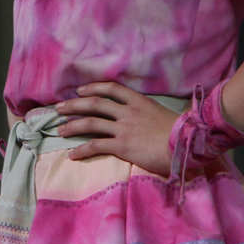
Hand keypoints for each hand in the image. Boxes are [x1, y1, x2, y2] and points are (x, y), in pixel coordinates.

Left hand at [52, 82, 176, 175]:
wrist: (184, 144)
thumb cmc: (179, 131)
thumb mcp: (161, 113)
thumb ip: (147, 112)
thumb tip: (142, 116)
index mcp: (138, 101)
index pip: (110, 88)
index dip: (92, 88)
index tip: (80, 90)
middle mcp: (127, 112)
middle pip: (94, 104)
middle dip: (74, 105)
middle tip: (59, 108)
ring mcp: (123, 128)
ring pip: (91, 123)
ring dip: (72, 126)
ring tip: (60, 130)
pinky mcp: (122, 146)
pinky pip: (96, 145)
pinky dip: (82, 150)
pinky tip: (72, 155)